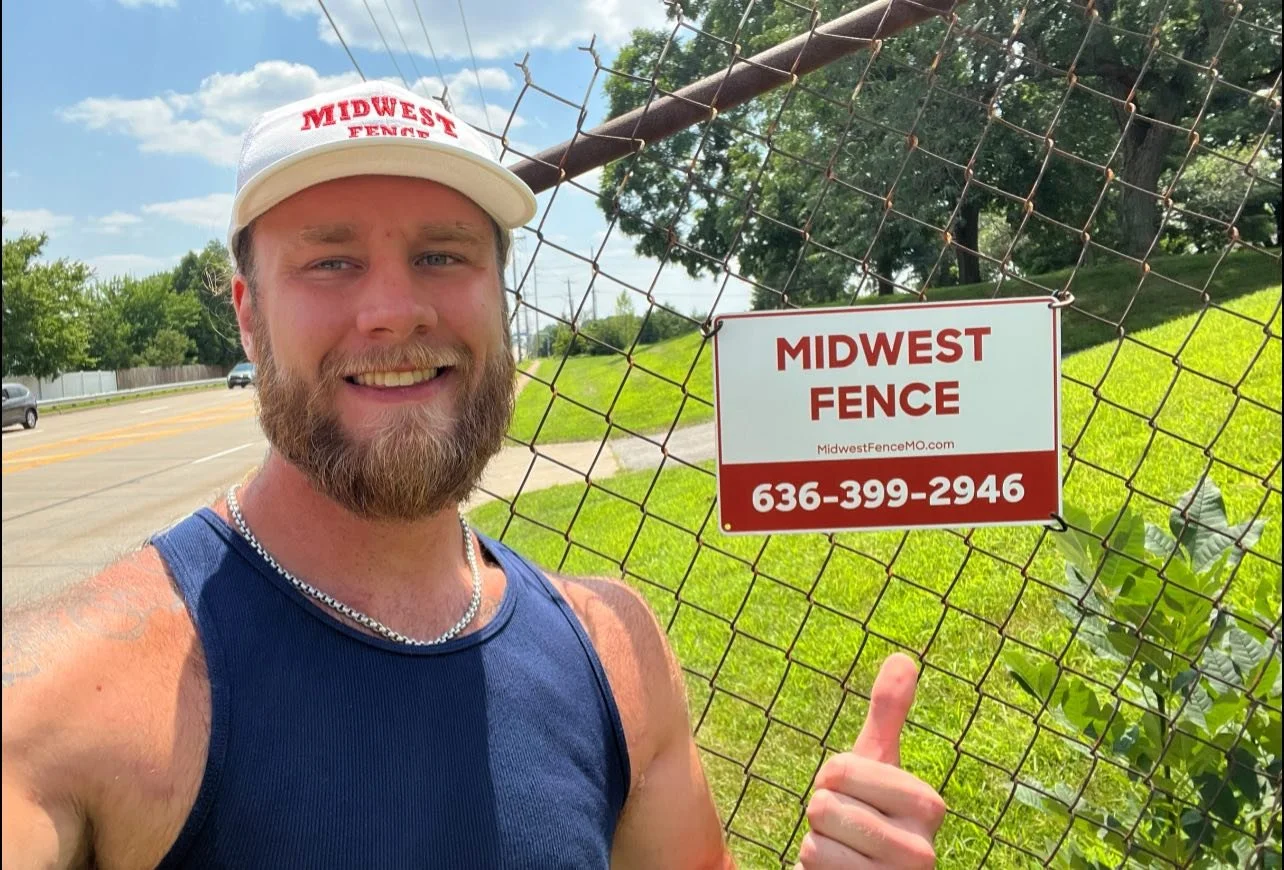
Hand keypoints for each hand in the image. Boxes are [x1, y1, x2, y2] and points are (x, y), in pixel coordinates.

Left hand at [796, 654, 946, 868]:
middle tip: (845, 832)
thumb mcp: (874, 768)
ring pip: (814, 843)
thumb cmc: (867, 821)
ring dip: (816, 850)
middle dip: (821, 818)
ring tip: (842, 858)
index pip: (839, 769)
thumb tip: (903, 656)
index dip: (830, 781)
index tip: (853, 799)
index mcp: (927, 805)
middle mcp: (923, 852)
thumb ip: (887, 715)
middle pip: (823, 806)